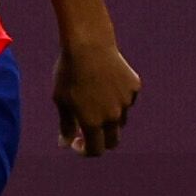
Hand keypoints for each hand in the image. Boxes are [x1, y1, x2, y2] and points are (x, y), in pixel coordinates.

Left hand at [54, 39, 140, 157]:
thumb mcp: (60, 100)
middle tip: (87, 128)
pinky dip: (117, 98)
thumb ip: (65, 125)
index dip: (85, 150)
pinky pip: (127, 99)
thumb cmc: (68, 73)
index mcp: (93, 122)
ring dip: (108, 117)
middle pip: (113, 141)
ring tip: (92, 96)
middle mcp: (113, 116)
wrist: (88, 45)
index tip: (77, 141)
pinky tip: (104, 81)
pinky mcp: (134, 87)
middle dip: (101, 139)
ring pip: (120, 119)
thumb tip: (65, 144)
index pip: (96, 150)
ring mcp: (127, 101)